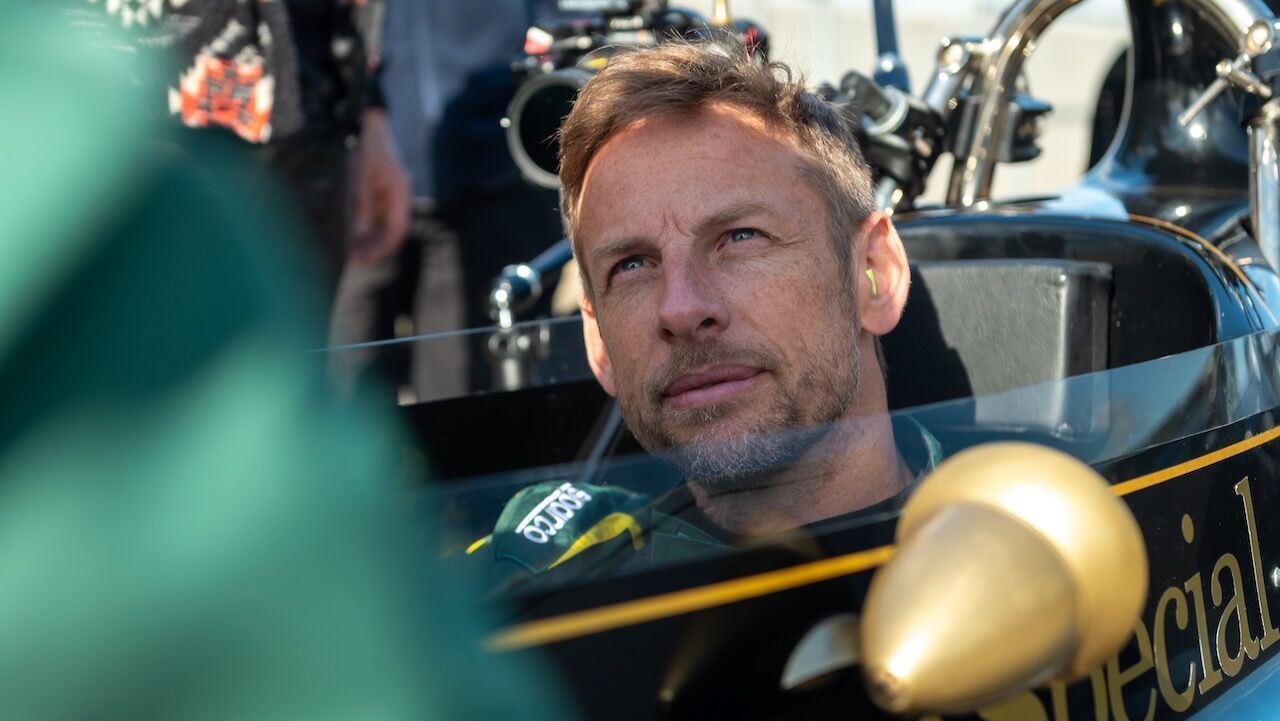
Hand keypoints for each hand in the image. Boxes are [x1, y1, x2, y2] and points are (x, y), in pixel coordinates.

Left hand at [350, 108, 410, 262]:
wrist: (365, 121)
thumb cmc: (364, 144)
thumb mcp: (359, 173)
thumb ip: (359, 202)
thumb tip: (355, 233)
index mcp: (398, 191)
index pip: (396, 228)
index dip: (383, 247)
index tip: (364, 258)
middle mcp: (396, 196)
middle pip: (389, 230)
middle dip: (373, 246)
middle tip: (352, 257)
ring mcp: (386, 193)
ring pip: (380, 225)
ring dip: (366, 238)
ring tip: (348, 249)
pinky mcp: (376, 191)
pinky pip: (371, 215)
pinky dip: (361, 226)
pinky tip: (348, 233)